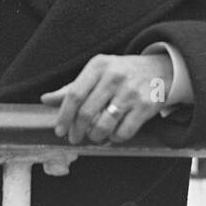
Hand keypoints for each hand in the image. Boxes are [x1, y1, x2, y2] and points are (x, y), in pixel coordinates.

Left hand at [40, 52, 173, 145]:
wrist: (160, 69)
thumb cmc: (122, 72)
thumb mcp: (97, 72)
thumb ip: (72, 87)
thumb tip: (45, 100)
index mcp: (98, 66)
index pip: (74, 95)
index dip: (64, 116)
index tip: (60, 131)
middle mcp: (114, 76)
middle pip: (87, 112)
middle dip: (77, 131)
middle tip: (75, 138)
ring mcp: (131, 92)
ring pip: (104, 125)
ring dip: (95, 136)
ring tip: (94, 136)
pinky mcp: (146, 106)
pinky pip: (124, 132)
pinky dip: (115, 139)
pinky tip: (113, 135)